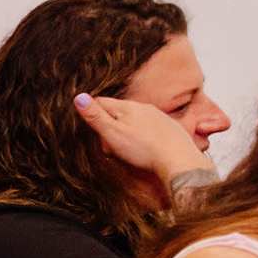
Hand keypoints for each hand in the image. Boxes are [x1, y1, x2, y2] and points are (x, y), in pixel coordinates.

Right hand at [76, 91, 211, 187]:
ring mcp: (158, 116)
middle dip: (109, 124)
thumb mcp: (112, 133)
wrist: (178, 160)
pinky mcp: (170, 127)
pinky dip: (143, 135)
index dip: (91, 113)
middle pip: (118, 111)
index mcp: (127, 107)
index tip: (89, 127)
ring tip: (126, 148)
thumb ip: (95, 116)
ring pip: (134, 119)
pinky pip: (150, 127)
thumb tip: (78, 97)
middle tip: (106, 144)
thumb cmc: (144, 149)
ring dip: (126, 129)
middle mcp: (144, 107)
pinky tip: (145, 147)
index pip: (100, 102)